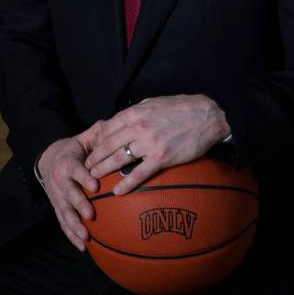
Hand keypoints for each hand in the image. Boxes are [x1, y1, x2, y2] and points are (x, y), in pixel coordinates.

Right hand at [37, 137, 97, 251]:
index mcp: (68, 163)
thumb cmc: (73, 150)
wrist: (48, 160)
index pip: (76, 170)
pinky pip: (63, 224)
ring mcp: (57, 197)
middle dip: (79, 205)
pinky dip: (71, 236)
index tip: (95, 185)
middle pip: (69, 195)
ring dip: (74, 226)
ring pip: (64, 213)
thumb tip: (113, 126)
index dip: (84, 177)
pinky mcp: (57, 208)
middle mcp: (60, 182)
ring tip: (85, 238)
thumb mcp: (82, 139)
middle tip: (91, 214)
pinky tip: (83, 248)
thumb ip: (97, 133)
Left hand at [79, 95, 229, 194]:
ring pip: (119, 159)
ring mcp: (149, 144)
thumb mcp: (153, 103)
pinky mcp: (162, 158)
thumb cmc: (180, 108)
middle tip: (86, 168)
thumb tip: (122, 120)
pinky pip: (139, 173)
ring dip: (103, 170)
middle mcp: (138, 128)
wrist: (207, 116)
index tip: (91, 150)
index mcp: (135, 113)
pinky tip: (117, 191)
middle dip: (94, 158)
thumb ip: (136, 111)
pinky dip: (126, 183)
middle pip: (108, 146)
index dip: (96, 141)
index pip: (107, 129)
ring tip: (94, 178)